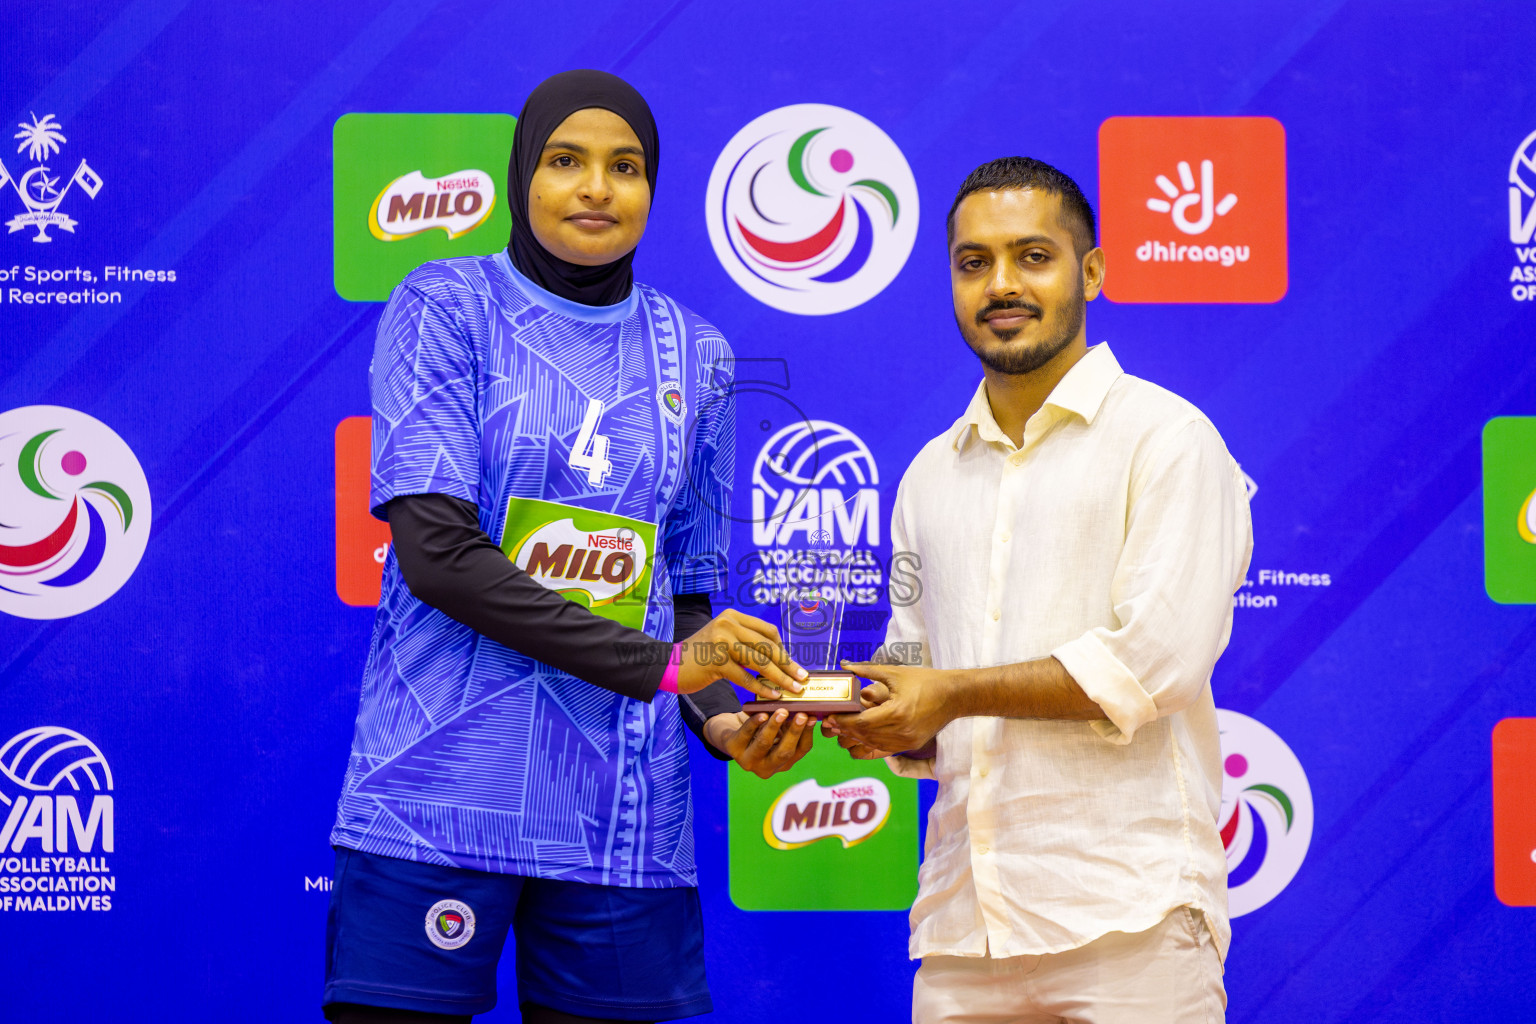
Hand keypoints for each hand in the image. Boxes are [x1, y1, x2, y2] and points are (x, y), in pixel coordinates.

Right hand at [678, 608, 806, 700]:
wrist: (669, 665)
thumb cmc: (700, 657)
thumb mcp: (723, 641)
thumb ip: (746, 644)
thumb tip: (780, 660)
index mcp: (732, 616)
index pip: (767, 630)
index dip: (783, 648)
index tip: (793, 664)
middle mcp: (728, 624)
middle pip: (767, 646)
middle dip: (788, 664)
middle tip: (802, 678)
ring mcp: (721, 641)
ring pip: (760, 662)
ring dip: (780, 678)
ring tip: (793, 689)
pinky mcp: (716, 661)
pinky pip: (745, 677)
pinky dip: (761, 688)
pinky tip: (772, 696)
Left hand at [705, 710, 814, 778]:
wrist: (732, 733)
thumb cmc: (760, 730)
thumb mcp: (778, 731)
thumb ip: (789, 726)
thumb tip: (807, 712)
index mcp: (783, 763)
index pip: (800, 750)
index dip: (807, 734)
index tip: (813, 717)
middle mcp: (767, 767)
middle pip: (784, 752)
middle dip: (793, 732)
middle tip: (801, 715)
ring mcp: (749, 761)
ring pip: (764, 744)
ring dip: (774, 727)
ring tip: (781, 712)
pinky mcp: (734, 750)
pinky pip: (745, 735)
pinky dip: (754, 723)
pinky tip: (762, 714)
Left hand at [825, 660, 956, 754]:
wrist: (953, 696)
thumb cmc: (925, 680)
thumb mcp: (895, 672)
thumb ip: (867, 671)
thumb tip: (845, 665)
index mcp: (897, 711)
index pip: (862, 722)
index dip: (844, 722)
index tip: (830, 717)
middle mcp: (902, 730)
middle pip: (865, 735)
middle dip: (845, 731)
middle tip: (831, 724)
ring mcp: (907, 740)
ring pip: (873, 744)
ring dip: (856, 738)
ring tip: (843, 729)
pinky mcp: (911, 744)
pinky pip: (884, 749)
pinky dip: (870, 744)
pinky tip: (861, 736)